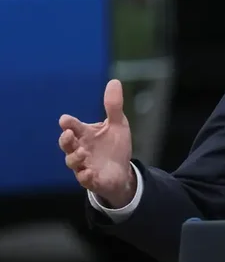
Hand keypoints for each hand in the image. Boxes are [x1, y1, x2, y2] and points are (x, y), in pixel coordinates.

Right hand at [58, 79, 135, 207]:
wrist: (121, 171)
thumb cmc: (114, 146)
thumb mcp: (118, 125)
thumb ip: (113, 106)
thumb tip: (114, 81)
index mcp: (86, 135)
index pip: (73, 127)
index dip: (69, 123)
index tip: (65, 120)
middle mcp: (81, 149)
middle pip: (67, 145)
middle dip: (65, 140)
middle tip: (68, 134)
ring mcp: (85, 165)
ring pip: (73, 162)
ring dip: (75, 157)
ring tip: (82, 153)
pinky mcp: (92, 180)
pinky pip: (85, 180)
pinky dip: (85, 176)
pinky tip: (89, 172)